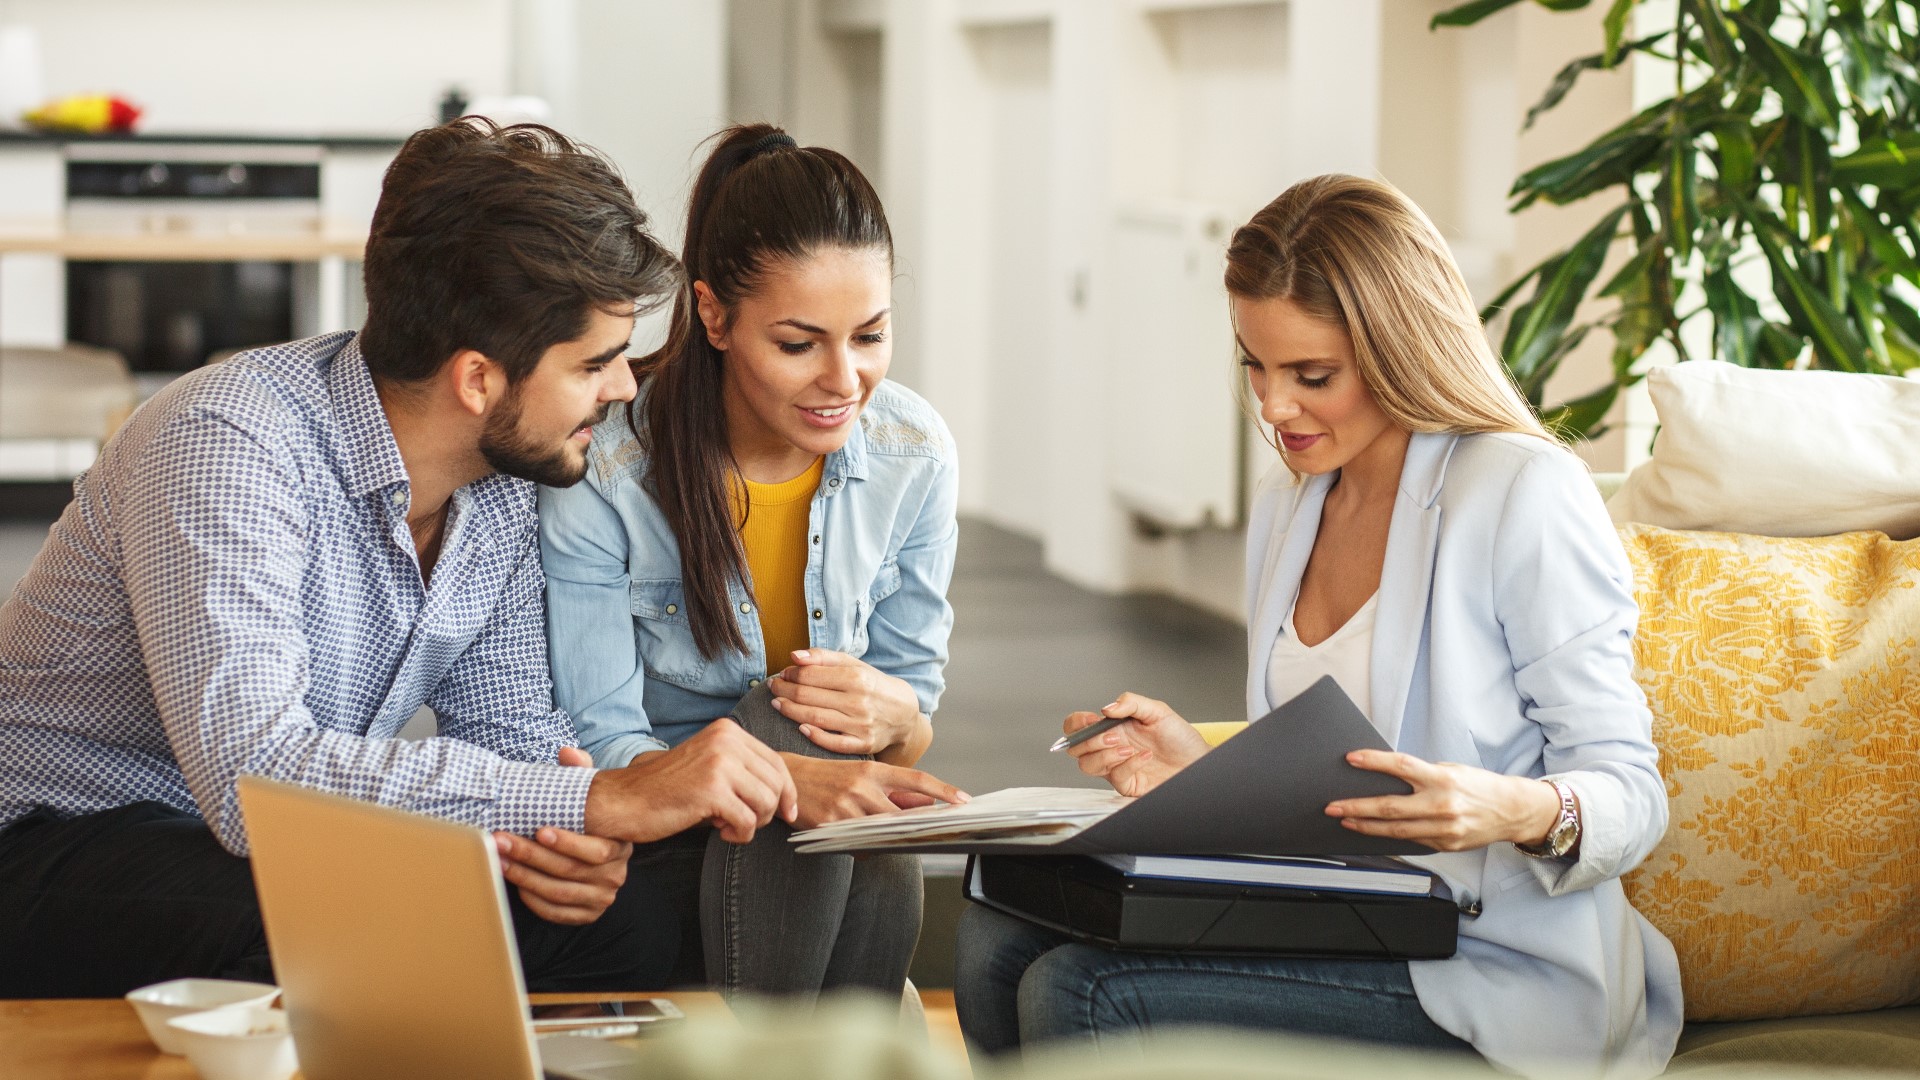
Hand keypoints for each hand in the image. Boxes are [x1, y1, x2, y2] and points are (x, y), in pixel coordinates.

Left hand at [495, 747, 631, 924]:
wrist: (601, 855)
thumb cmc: (589, 822)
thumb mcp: (591, 796)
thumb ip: (581, 773)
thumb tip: (567, 752)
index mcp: (619, 847)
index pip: (595, 850)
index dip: (566, 842)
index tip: (538, 830)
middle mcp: (614, 876)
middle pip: (569, 871)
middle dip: (530, 855)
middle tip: (502, 840)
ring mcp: (602, 898)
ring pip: (558, 893)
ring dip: (524, 876)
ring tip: (500, 859)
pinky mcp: (588, 914)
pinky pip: (557, 913)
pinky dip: (534, 900)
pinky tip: (516, 884)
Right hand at [584, 718, 798, 844]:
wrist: (624, 800)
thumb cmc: (668, 789)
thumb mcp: (710, 766)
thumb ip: (742, 770)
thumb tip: (785, 794)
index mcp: (728, 731)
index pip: (776, 762)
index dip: (788, 791)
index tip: (788, 813)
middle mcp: (726, 740)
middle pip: (777, 783)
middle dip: (769, 811)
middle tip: (744, 821)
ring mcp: (720, 763)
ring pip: (767, 802)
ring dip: (753, 823)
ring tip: (728, 824)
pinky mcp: (712, 790)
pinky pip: (748, 821)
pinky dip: (739, 834)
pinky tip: (720, 831)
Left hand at [768, 649, 921, 755]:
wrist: (903, 713)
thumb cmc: (873, 685)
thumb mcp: (854, 665)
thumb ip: (824, 657)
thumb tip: (795, 655)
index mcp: (857, 677)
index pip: (811, 675)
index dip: (791, 674)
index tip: (782, 674)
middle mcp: (859, 701)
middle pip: (808, 696)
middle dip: (784, 691)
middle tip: (773, 688)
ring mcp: (861, 725)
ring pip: (815, 718)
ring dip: (790, 711)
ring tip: (777, 704)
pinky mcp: (863, 744)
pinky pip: (833, 743)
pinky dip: (814, 735)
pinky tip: (799, 727)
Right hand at [781, 753, 969, 828]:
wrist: (786, 778)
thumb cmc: (829, 777)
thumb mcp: (862, 776)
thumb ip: (894, 791)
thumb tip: (928, 804)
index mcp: (873, 770)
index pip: (916, 779)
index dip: (943, 790)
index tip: (964, 800)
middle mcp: (862, 786)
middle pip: (902, 815)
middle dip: (916, 827)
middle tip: (932, 835)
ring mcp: (846, 807)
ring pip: (882, 834)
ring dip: (887, 840)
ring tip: (884, 836)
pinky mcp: (830, 825)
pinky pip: (858, 846)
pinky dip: (864, 848)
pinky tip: (857, 841)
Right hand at [1064, 692, 1209, 797]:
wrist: (1198, 761)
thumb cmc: (1180, 738)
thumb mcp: (1158, 710)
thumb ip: (1131, 702)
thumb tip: (1107, 708)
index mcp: (1112, 728)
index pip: (1077, 726)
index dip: (1076, 724)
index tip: (1091, 720)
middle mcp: (1110, 747)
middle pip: (1076, 748)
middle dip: (1089, 741)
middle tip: (1113, 736)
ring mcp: (1116, 767)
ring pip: (1087, 765)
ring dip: (1105, 755)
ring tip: (1127, 748)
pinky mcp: (1127, 784)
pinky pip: (1115, 778)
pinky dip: (1128, 765)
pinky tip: (1144, 757)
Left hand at [1325, 750, 1565, 852]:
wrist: (1513, 811)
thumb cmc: (1479, 786)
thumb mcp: (1451, 770)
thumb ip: (1421, 775)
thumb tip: (1387, 776)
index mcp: (1442, 779)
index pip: (1400, 766)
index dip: (1373, 762)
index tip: (1351, 758)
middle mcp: (1441, 805)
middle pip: (1389, 807)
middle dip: (1356, 807)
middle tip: (1333, 806)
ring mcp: (1443, 829)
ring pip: (1395, 830)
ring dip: (1366, 826)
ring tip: (1346, 820)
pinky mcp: (1445, 845)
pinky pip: (1411, 841)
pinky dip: (1389, 836)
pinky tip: (1373, 832)